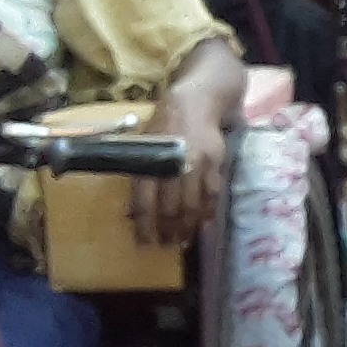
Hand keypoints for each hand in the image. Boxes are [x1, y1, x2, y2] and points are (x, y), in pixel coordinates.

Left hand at [130, 104, 228, 246]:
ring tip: (184, 240)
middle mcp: (172, 164)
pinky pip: (212, 194)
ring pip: (192, 204)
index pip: (144, 201)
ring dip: (188, 226)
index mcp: (150, 160)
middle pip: (170, 208)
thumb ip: (140, 177)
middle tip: (167, 245)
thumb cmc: (165, 123)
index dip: (145, 225)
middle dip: (168, 230)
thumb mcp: (144, 145)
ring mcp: (197, 164)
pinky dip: (208, 212)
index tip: (145, 243)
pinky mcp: (215, 163)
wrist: (197, 101)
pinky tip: (204, 224)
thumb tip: (131, 211)